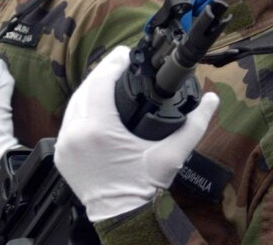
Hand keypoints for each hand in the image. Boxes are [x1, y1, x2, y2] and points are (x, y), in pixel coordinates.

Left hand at [54, 46, 219, 221]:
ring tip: (109, 82)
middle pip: (85, 89)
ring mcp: (65, 145)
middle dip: (102, 73)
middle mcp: (76, 134)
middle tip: (120, 65)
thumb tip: (211, 100)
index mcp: (100, 130)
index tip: (126, 55)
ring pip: (74, 104)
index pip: (101, 82)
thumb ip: (194, 125)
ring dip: (90, 90)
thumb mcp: (172, 154)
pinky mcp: (61, 154)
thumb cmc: (143, 186)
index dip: (113, 63)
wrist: (122, 217)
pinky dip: (81, 110)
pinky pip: (68, 122)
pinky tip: (95, 106)